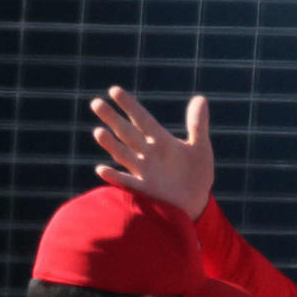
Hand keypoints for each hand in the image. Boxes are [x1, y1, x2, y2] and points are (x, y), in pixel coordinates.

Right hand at [90, 87, 213, 218]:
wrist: (195, 205)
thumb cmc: (197, 175)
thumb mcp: (200, 148)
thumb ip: (197, 125)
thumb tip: (201, 98)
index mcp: (161, 141)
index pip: (142, 119)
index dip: (129, 105)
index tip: (114, 90)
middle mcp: (148, 154)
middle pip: (127, 133)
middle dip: (112, 119)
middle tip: (96, 103)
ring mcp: (144, 172)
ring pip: (124, 155)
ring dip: (111, 144)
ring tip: (98, 132)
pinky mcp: (144, 191)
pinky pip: (126, 183)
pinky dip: (115, 178)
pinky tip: (101, 170)